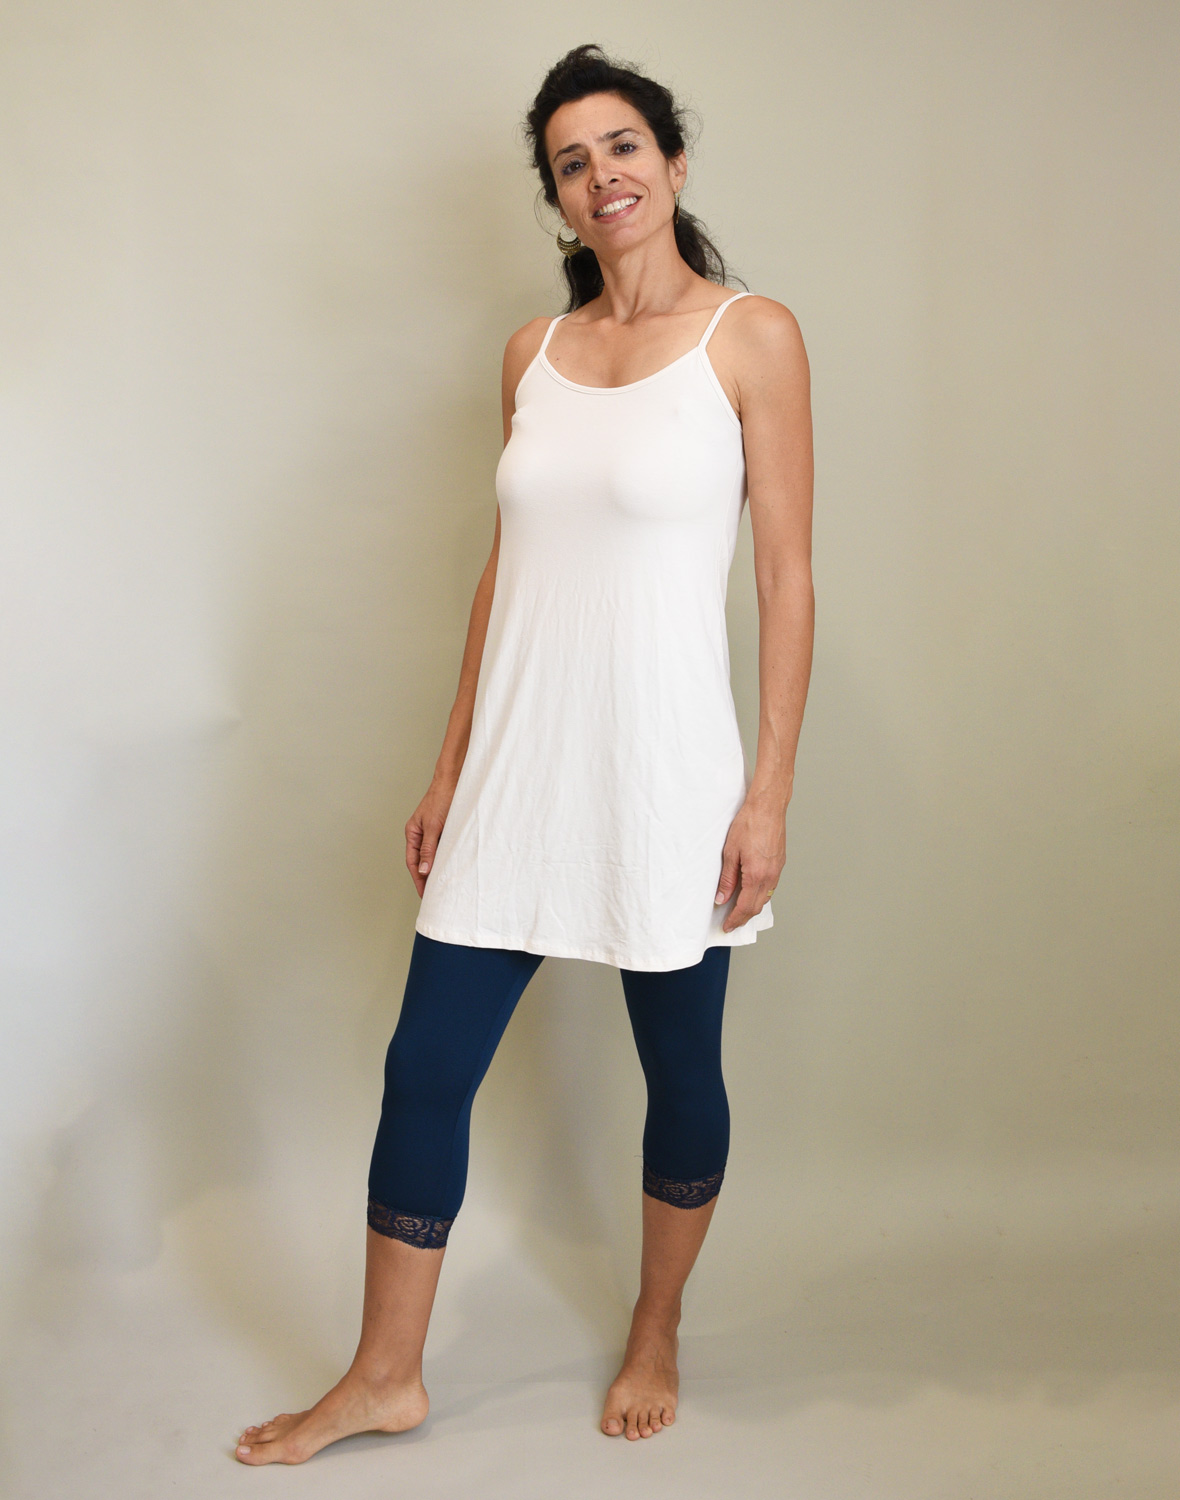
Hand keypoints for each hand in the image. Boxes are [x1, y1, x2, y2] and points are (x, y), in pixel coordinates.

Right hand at [405, 778, 456, 897]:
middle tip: (433, 895)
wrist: (454, 781)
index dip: (418, 879)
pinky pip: (443, 849)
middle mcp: (420, 834)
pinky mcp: (444, 830)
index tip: (424, 894)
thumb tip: (424, 870)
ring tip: (443, 886)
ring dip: (436, 869)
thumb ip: (429, 848)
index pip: (413, 862)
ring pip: (433, 856)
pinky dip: (445, 859)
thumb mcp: (434, 826)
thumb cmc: (441, 799)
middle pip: (421, 861)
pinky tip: (452, 867)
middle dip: (426, 878)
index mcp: (412, 833)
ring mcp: (432, 833)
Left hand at [714, 793, 785, 932]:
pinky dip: (760, 896)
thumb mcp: (730, 852)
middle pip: (757, 907)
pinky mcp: (779, 863)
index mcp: (756, 875)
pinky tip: (752, 893)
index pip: (745, 907)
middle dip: (743, 918)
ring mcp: (777, 870)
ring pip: (765, 898)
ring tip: (739, 911)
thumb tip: (722, 898)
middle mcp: (770, 876)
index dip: (735, 919)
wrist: (768, 807)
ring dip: (752, 908)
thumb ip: (727, 878)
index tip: (727, 926)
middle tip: (732, 923)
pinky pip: (770, 887)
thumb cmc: (749, 824)